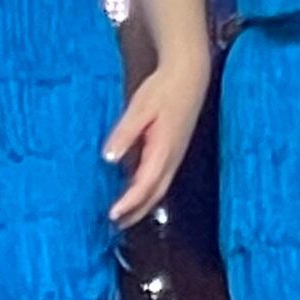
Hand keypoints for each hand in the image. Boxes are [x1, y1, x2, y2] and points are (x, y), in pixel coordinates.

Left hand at [104, 53, 209, 227]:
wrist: (190, 74)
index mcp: (164, 149)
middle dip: (135, 212)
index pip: (145, 184)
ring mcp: (176, 155)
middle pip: (154, 194)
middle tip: (114, 225)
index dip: (129, 203)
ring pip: (159, 188)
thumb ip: (125, 133)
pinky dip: (148, 191)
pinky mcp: (175, 149)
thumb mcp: (140, 107)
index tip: (111, 215)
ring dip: (142, 205)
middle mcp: (172, 157)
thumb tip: (109, 158)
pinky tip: (135, 190)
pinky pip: (161, 178)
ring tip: (122, 216)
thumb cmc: (164, 88)